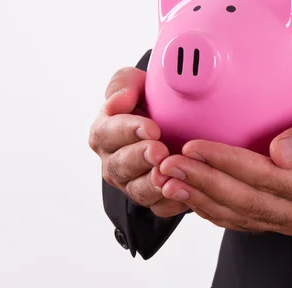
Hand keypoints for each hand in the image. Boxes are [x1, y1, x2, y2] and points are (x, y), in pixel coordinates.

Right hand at [89, 67, 188, 217]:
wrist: (181, 123)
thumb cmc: (153, 102)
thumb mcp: (138, 84)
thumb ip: (124, 84)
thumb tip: (117, 100)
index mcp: (106, 132)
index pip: (108, 132)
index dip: (127, 130)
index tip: (150, 127)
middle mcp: (115, 161)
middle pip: (120, 165)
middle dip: (140, 158)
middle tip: (159, 150)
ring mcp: (133, 183)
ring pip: (138, 190)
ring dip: (153, 183)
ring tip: (169, 174)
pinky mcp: (154, 200)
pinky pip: (160, 206)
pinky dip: (172, 200)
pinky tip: (185, 190)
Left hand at [157, 104, 291, 235]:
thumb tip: (281, 151)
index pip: (266, 176)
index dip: (227, 162)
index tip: (195, 146)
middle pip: (245, 200)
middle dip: (203, 182)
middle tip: (170, 164)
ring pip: (238, 215)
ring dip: (200, 198)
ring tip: (169, 180)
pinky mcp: (281, 222)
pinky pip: (242, 220)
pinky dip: (212, 209)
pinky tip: (191, 195)